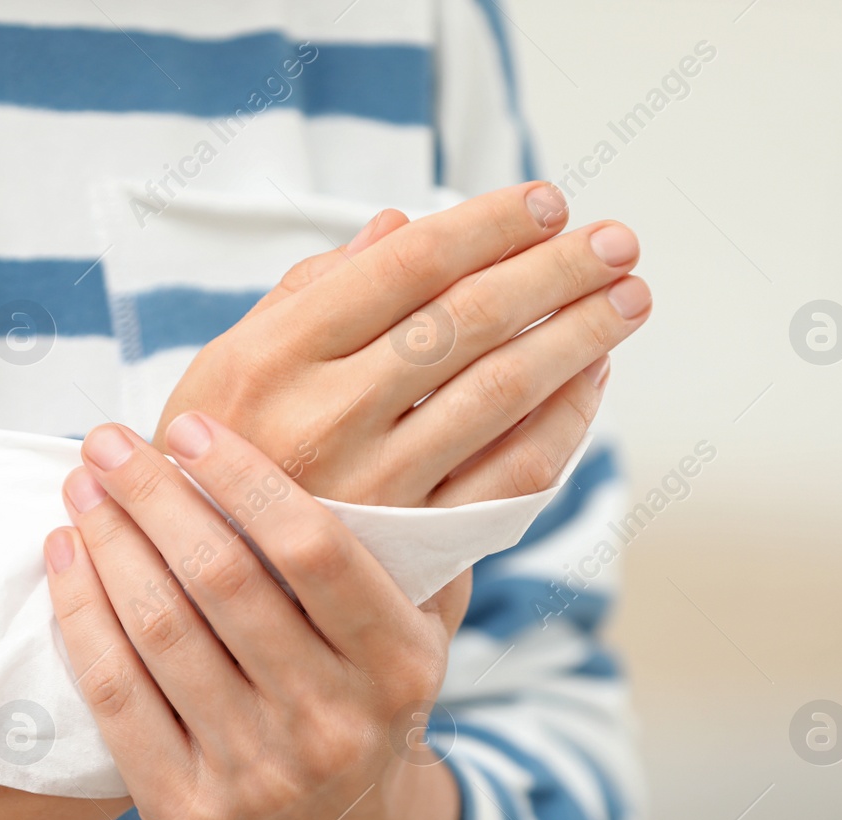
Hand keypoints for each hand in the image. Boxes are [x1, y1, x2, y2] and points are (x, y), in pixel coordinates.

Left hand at [45, 413, 472, 819]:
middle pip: (223, 581)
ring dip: (110, 543)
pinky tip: (68, 558)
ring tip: (83, 488)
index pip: (316, 552)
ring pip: (161, 630)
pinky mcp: (186, 809)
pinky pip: (116, 693)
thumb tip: (375, 438)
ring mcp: (259, 774)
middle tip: (109, 440)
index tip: (192, 428)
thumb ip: (410, 551)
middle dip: (154, 495)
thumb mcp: (424, 634)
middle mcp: (334, 723)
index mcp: (399, 668)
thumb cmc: (375, 704)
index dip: (245, 480)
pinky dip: (82, 614)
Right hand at [154, 181, 650, 506]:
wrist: (211, 595)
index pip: (408, 267)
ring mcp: (376, 486)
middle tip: (617, 241)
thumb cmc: (221, 459)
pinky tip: (592, 378)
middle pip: (469, 321)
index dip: (490, 226)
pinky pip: (513, 473)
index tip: (549, 203)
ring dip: (579, 336)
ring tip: (629, 298)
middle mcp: (325, 416)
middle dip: (556, 272)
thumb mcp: (226, 366)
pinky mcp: (416, 544)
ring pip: (503, 391)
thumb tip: (398, 224)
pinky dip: (565, 420)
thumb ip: (308, 292)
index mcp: (272, 354)